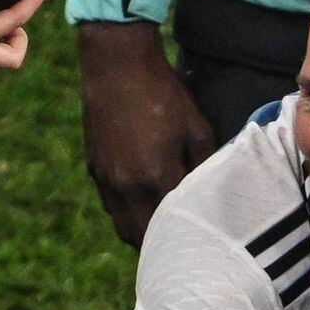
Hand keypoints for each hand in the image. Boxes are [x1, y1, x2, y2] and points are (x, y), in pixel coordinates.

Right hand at [77, 21, 215, 247]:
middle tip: (185, 245)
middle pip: (144, 239)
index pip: (173, 228)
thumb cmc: (164, 94)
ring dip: (143, 234)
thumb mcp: (198, 130)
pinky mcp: (94, 169)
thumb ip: (206, 169)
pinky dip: (127, 214)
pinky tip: (143, 204)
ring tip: (164, 230)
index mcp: (155, 178)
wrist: (116, 61)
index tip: (202, 247)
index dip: (188, 240)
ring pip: (124, 228)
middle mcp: (126, 186)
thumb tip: (215, 198)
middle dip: (165, 245)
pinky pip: (111, 208)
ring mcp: (106, 180)